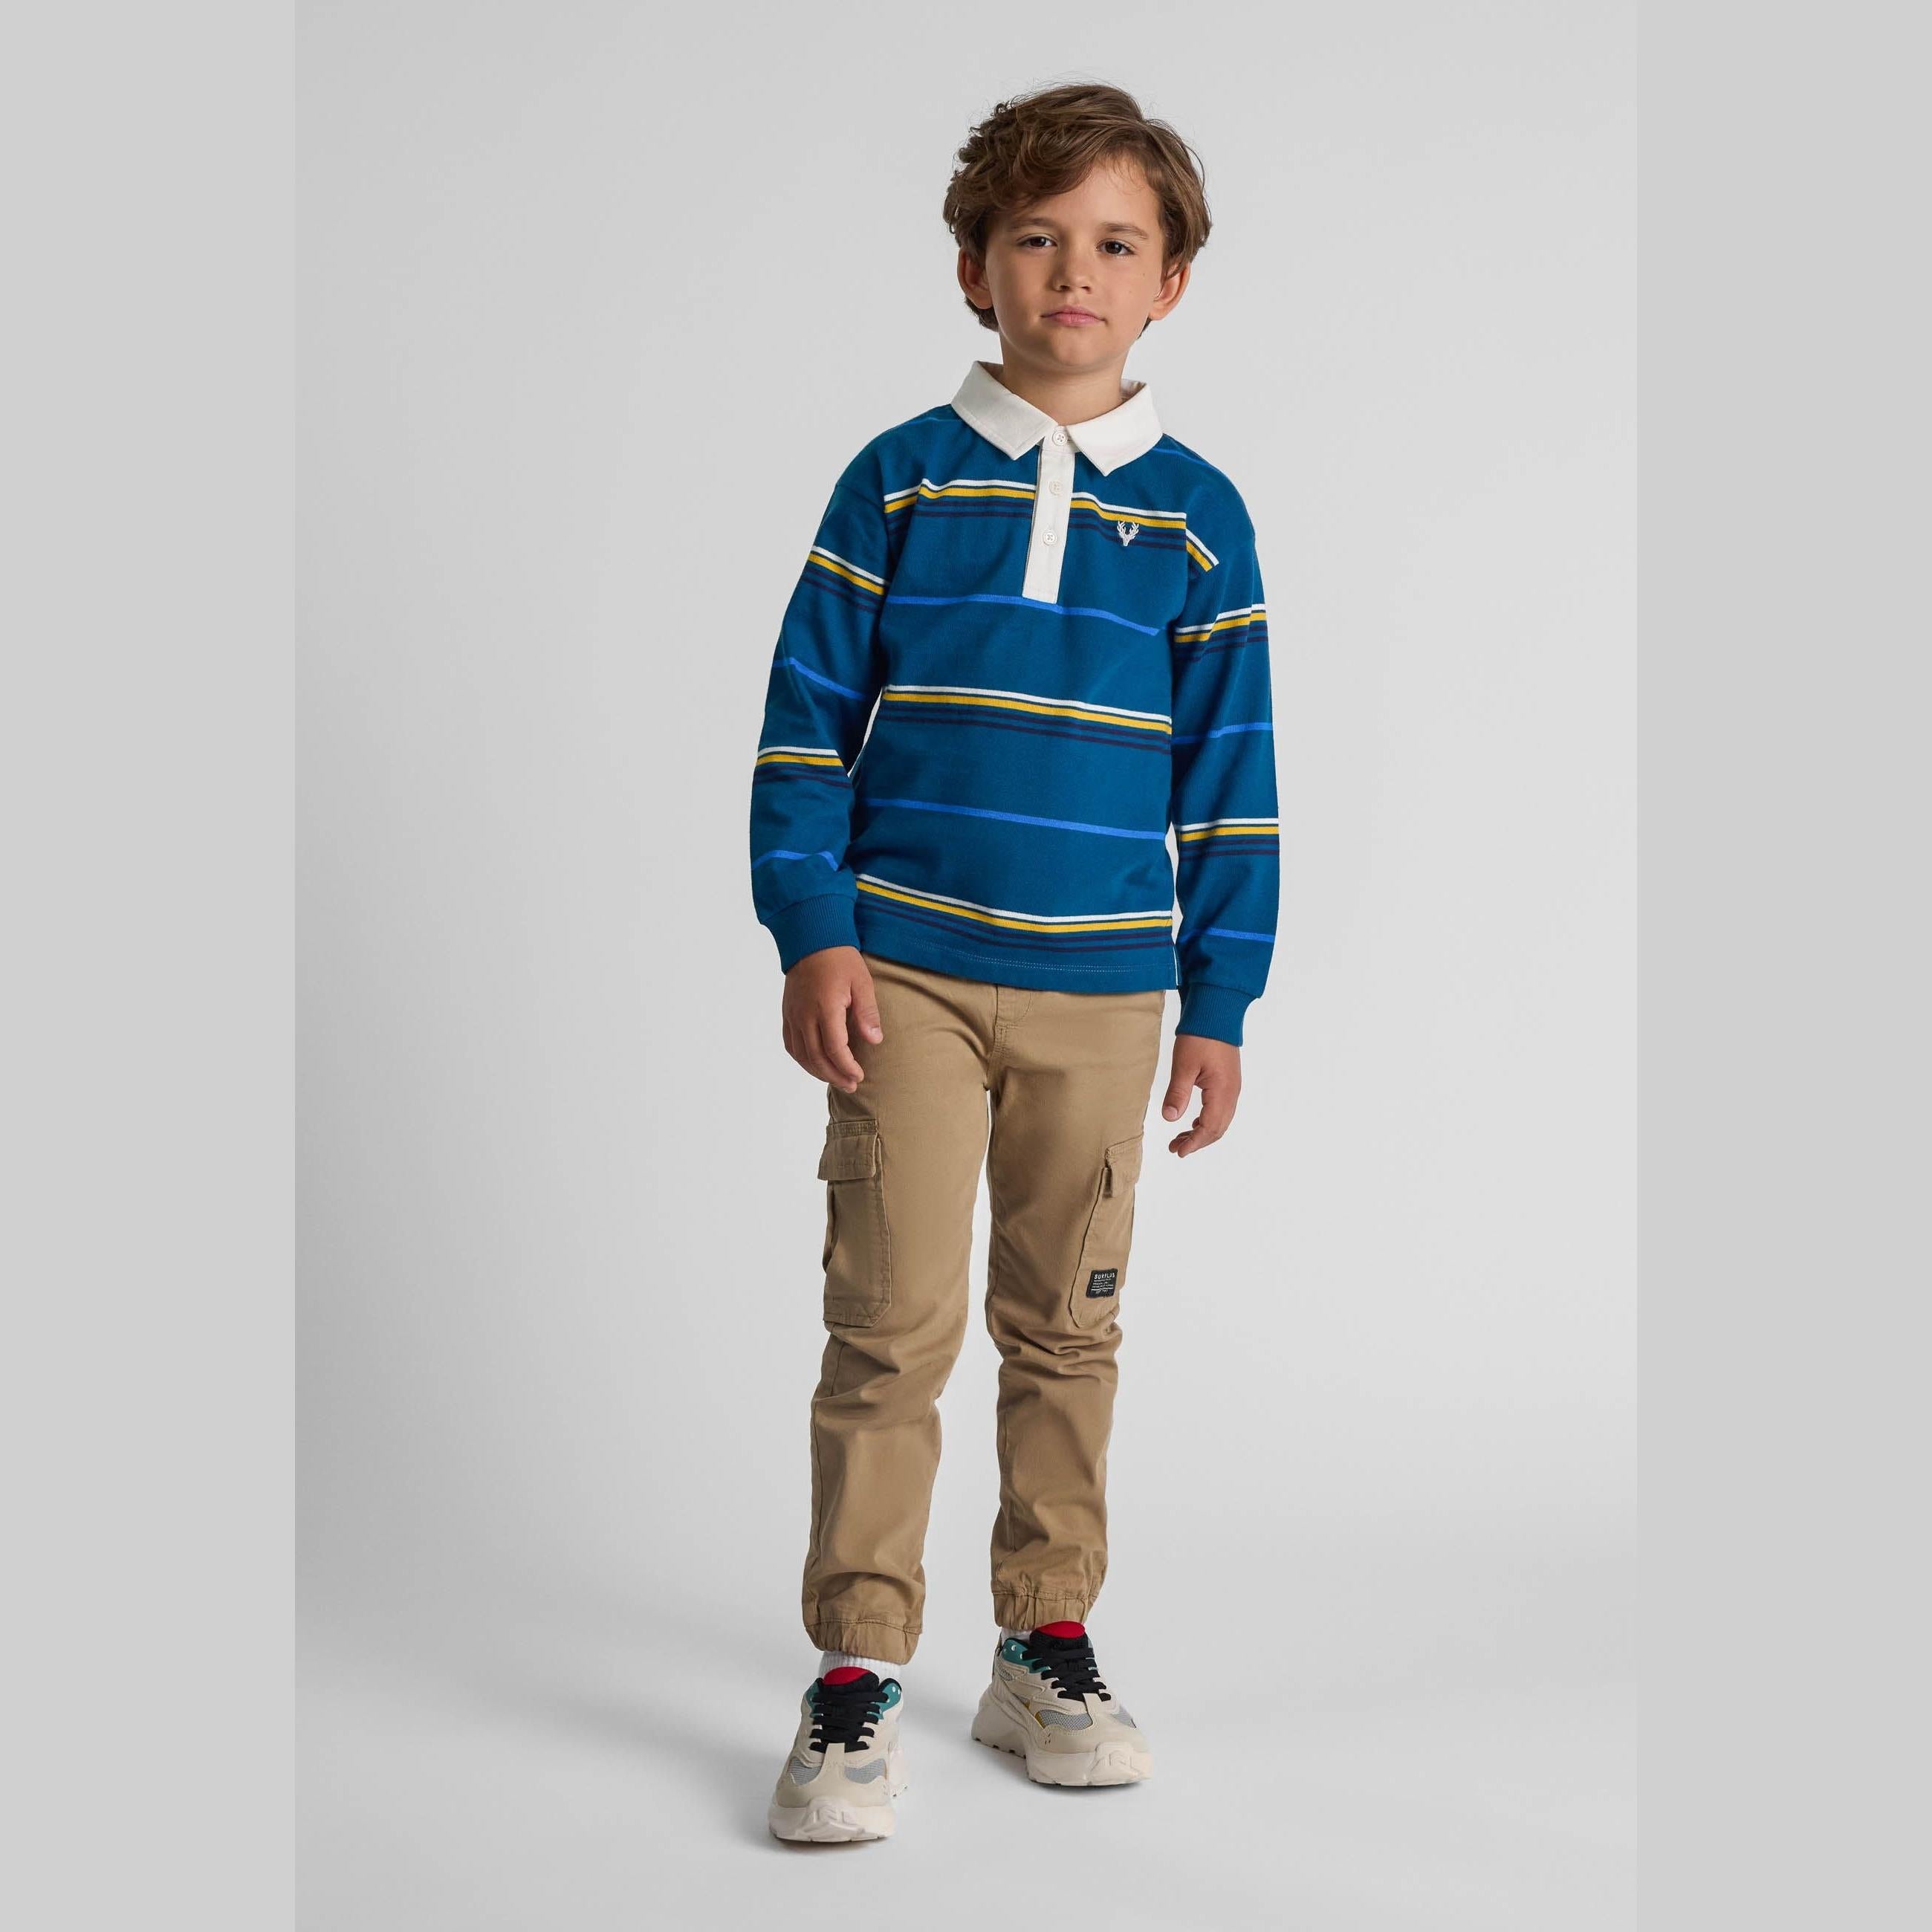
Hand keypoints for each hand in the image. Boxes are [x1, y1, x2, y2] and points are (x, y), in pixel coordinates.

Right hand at [782, 946, 884, 1090]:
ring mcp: (793, 1015)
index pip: (834, 1049)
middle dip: (835, 1076)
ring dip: (818, 1072)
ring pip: (801, 1055)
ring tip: (836, 1079)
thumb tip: (875, 1041)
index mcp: (825, 1008)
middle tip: (851, 1085)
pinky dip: (802, 1060)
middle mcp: (805, 1015)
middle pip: (816, 1058)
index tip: (860, 1075)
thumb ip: (867, 1013)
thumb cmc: (840, 959)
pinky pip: (791, 1044)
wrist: (811, 939)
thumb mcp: (862, 982)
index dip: (847, 1067)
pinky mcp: (787, 1013)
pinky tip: (815, 1065)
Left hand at [1160, 1033, 1241, 1155]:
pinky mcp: (1228, 1081)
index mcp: (1222, 1092)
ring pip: (1220, 1120)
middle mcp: (1231, 1093)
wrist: (1217, 1012)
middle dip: (1197, 1142)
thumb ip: (1177, 1093)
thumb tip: (1169, 1118)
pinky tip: (1192, 1121)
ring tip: (1180, 1138)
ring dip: (1201, 1132)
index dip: (1194, 1143)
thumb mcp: (1184, 1065)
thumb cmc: (1201, 1036)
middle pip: (1217, 1128)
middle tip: (1175, 1148)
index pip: (1209, 1128)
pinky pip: (1221, 1110)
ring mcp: (1232, 1088)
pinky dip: (1207, 1120)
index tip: (1178, 1151)